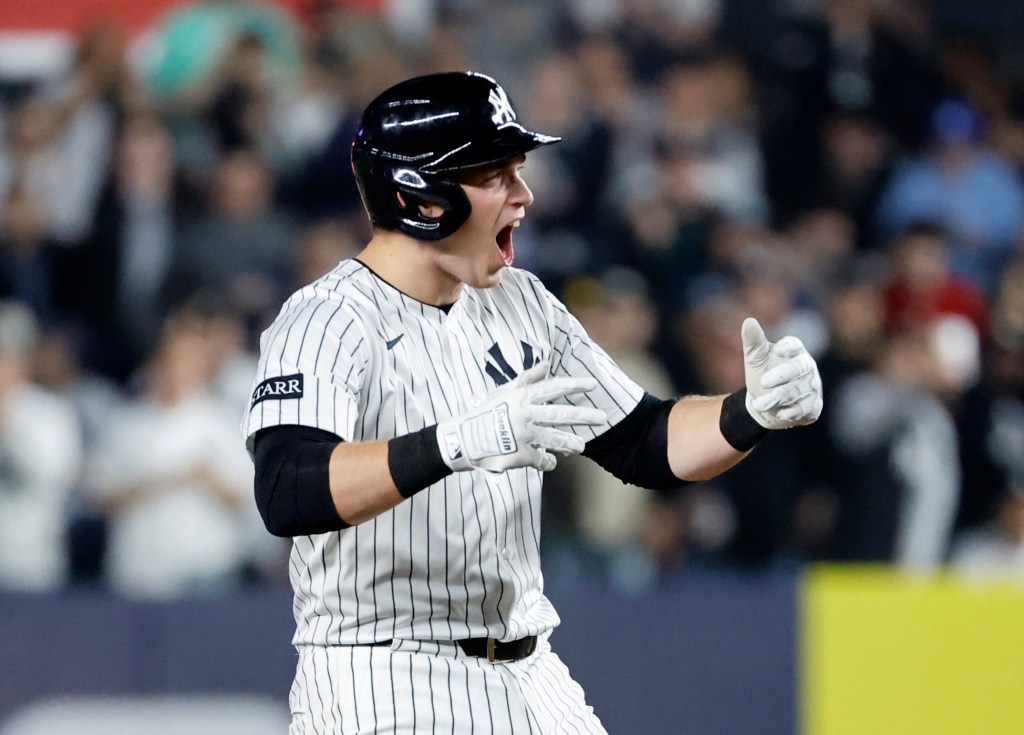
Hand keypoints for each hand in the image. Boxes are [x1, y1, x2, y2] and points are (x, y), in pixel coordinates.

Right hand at [436, 361, 605, 472]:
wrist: (464, 440)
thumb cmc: (485, 413)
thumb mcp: (505, 392)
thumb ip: (528, 379)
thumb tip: (547, 364)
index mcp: (522, 397)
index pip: (553, 388)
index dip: (574, 386)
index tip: (592, 385)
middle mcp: (525, 414)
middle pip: (561, 414)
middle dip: (584, 416)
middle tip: (603, 418)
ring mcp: (524, 435)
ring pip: (556, 439)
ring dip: (571, 443)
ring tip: (582, 445)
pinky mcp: (521, 455)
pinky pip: (543, 459)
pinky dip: (548, 461)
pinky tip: (551, 461)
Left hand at [741, 317, 822, 429]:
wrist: (763, 404)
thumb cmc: (761, 374)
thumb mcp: (755, 359)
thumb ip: (753, 341)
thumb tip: (748, 321)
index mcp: (794, 351)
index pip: (795, 345)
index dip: (788, 347)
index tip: (778, 350)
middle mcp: (807, 367)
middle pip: (799, 368)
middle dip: (781, 376)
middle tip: (762, 382)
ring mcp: (812, 387)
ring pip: (798, 391)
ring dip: (777, 398)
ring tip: (758, 403)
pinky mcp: (813, 407)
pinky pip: (805, 409)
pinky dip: (791, 412)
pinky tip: (780, 414)